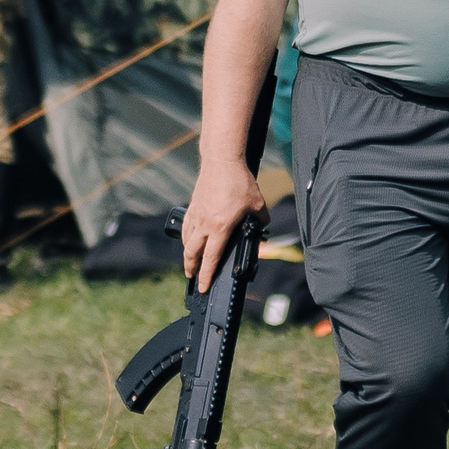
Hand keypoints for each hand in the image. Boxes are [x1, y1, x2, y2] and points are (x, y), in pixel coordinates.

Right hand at [181, 159, 268, 290]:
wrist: (222, 161)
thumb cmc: (240, 182)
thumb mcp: (258, 204)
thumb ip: (261, 220)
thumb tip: (262, 228)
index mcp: (221, 228)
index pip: (211, 258)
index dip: (206, 275)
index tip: (203, 287)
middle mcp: (205, 224)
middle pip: (192, 253)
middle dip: (191, 269)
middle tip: (192, 278)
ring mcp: (196, 215)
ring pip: (187, 241)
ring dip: (187, 255)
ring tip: (189, 263)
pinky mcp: (193, 206)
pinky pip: (187, 227)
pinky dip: (186, 238)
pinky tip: (189, 240)